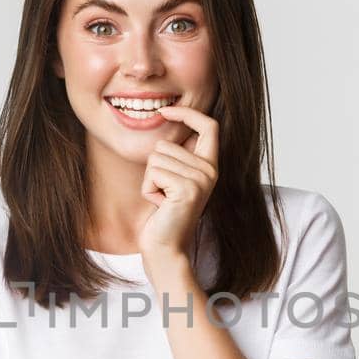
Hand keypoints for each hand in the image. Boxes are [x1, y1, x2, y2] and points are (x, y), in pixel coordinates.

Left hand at [136, 105, 219, 268]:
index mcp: (210, 165)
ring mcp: (200, 179)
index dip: (187, 114)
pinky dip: (148, 189)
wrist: (166, 248)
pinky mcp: (186, 188)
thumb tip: (167, 118)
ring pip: (156, 158)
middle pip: (166, 144)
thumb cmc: (165, 214)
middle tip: (165, 193)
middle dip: (154, 167)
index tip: (166, 111)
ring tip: (163, 200)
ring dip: (150, 180)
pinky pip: (153, 172)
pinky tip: (160, 205)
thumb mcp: (174, 179)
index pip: (208, 125)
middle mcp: (210, 170)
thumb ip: (178, 155)